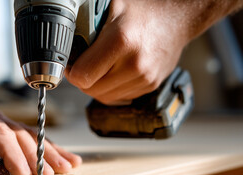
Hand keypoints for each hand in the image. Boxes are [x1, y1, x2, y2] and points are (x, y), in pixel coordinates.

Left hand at [0, 105, 81, 174]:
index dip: (12, 153)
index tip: (23, 173)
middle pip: (20, 134)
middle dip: (36, 156)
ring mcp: (6, 123)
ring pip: (33, 135)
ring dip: (50, 152)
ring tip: (67, 168)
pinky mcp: (13, 131)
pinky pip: (35, 138)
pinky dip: (52, 149)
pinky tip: (69, 158)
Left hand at [66, 0, 189, 103]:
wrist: (178, 18)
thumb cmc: (143, 9)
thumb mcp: (109, 9)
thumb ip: (85, 28)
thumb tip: (64, 45)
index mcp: (121, 42)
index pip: (82, 76)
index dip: (71, 72)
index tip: (72, 64)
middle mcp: (134, 64)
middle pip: (90, 90)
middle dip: (82, 79)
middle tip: (83, 65)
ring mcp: (145, 78)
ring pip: (104, 97)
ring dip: (96, 85)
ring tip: (100, 66)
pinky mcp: (150, 86)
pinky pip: (119, 97)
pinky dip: (111, 88)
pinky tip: (114, 71)